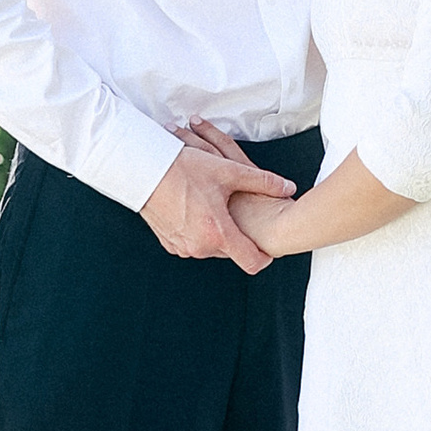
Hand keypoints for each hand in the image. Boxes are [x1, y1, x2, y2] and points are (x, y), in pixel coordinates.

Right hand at [139, 131, 295, 270]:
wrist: (142, 170)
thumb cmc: (181, 169)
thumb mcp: (227, 171)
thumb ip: (263, 182)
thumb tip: (288, 187)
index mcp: (217, 233)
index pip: (252, 262)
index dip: (265, 256)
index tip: (269, 247)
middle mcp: (199, 247)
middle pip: (231, 251)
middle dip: (238, 234)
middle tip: (236, 211)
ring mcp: (183, 247)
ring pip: (212, 247)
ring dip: (217, 232)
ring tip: (214, 206)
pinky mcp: (170, 244)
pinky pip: (194, 243)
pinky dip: (200, 231)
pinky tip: (197, 208)